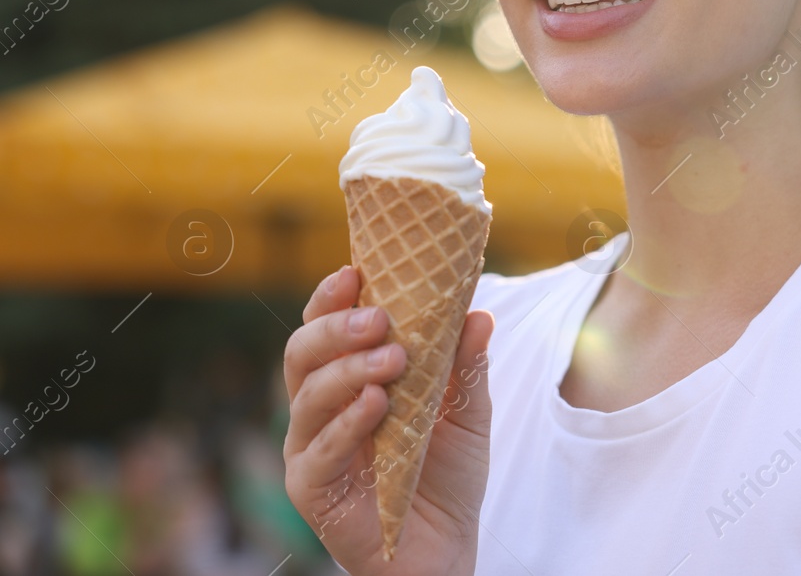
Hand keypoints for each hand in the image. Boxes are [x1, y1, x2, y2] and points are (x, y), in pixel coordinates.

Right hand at [283, 265, 494, 575]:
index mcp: (349, 377)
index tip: (356, 271)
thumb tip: (479, 312)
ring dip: (349, 369)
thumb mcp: (467, 411)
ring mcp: (310, 447)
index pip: (326, 326)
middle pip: (303, 352)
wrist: (445, 547)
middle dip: (336, 327)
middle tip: (379, 318)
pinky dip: (346, 424)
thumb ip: (466, 364)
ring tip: (393, 358)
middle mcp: (320, 407)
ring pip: (307, 395)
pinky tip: (376, 406)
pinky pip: (318, 450)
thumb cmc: (446, 473)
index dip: (332, 296)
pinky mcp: (311, 488)